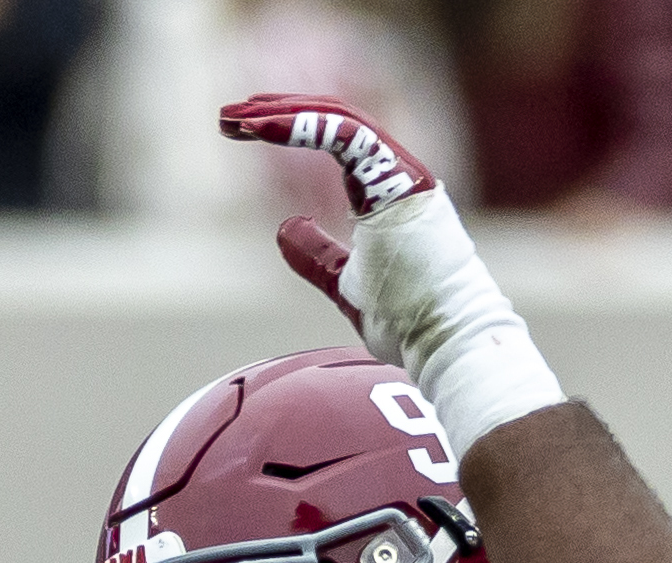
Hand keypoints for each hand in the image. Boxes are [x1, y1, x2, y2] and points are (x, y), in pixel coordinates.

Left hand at [221, 93, 447, 357]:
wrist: (444, 339)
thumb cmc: (407, 319)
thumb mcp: (345, 283)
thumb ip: (317, 254)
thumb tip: (286, 226)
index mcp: (386, 190)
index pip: (336, 138)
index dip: (289, 127)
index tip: (241, 131)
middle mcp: (397, 173)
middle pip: (334, 120)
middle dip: (277, 112)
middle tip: (227, 116)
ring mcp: (402, 175)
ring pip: (341, 120)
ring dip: (284, 114)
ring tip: (236, 119)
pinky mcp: (401, 183)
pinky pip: (348, 137)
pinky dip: (303, 127)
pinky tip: (260, 128)